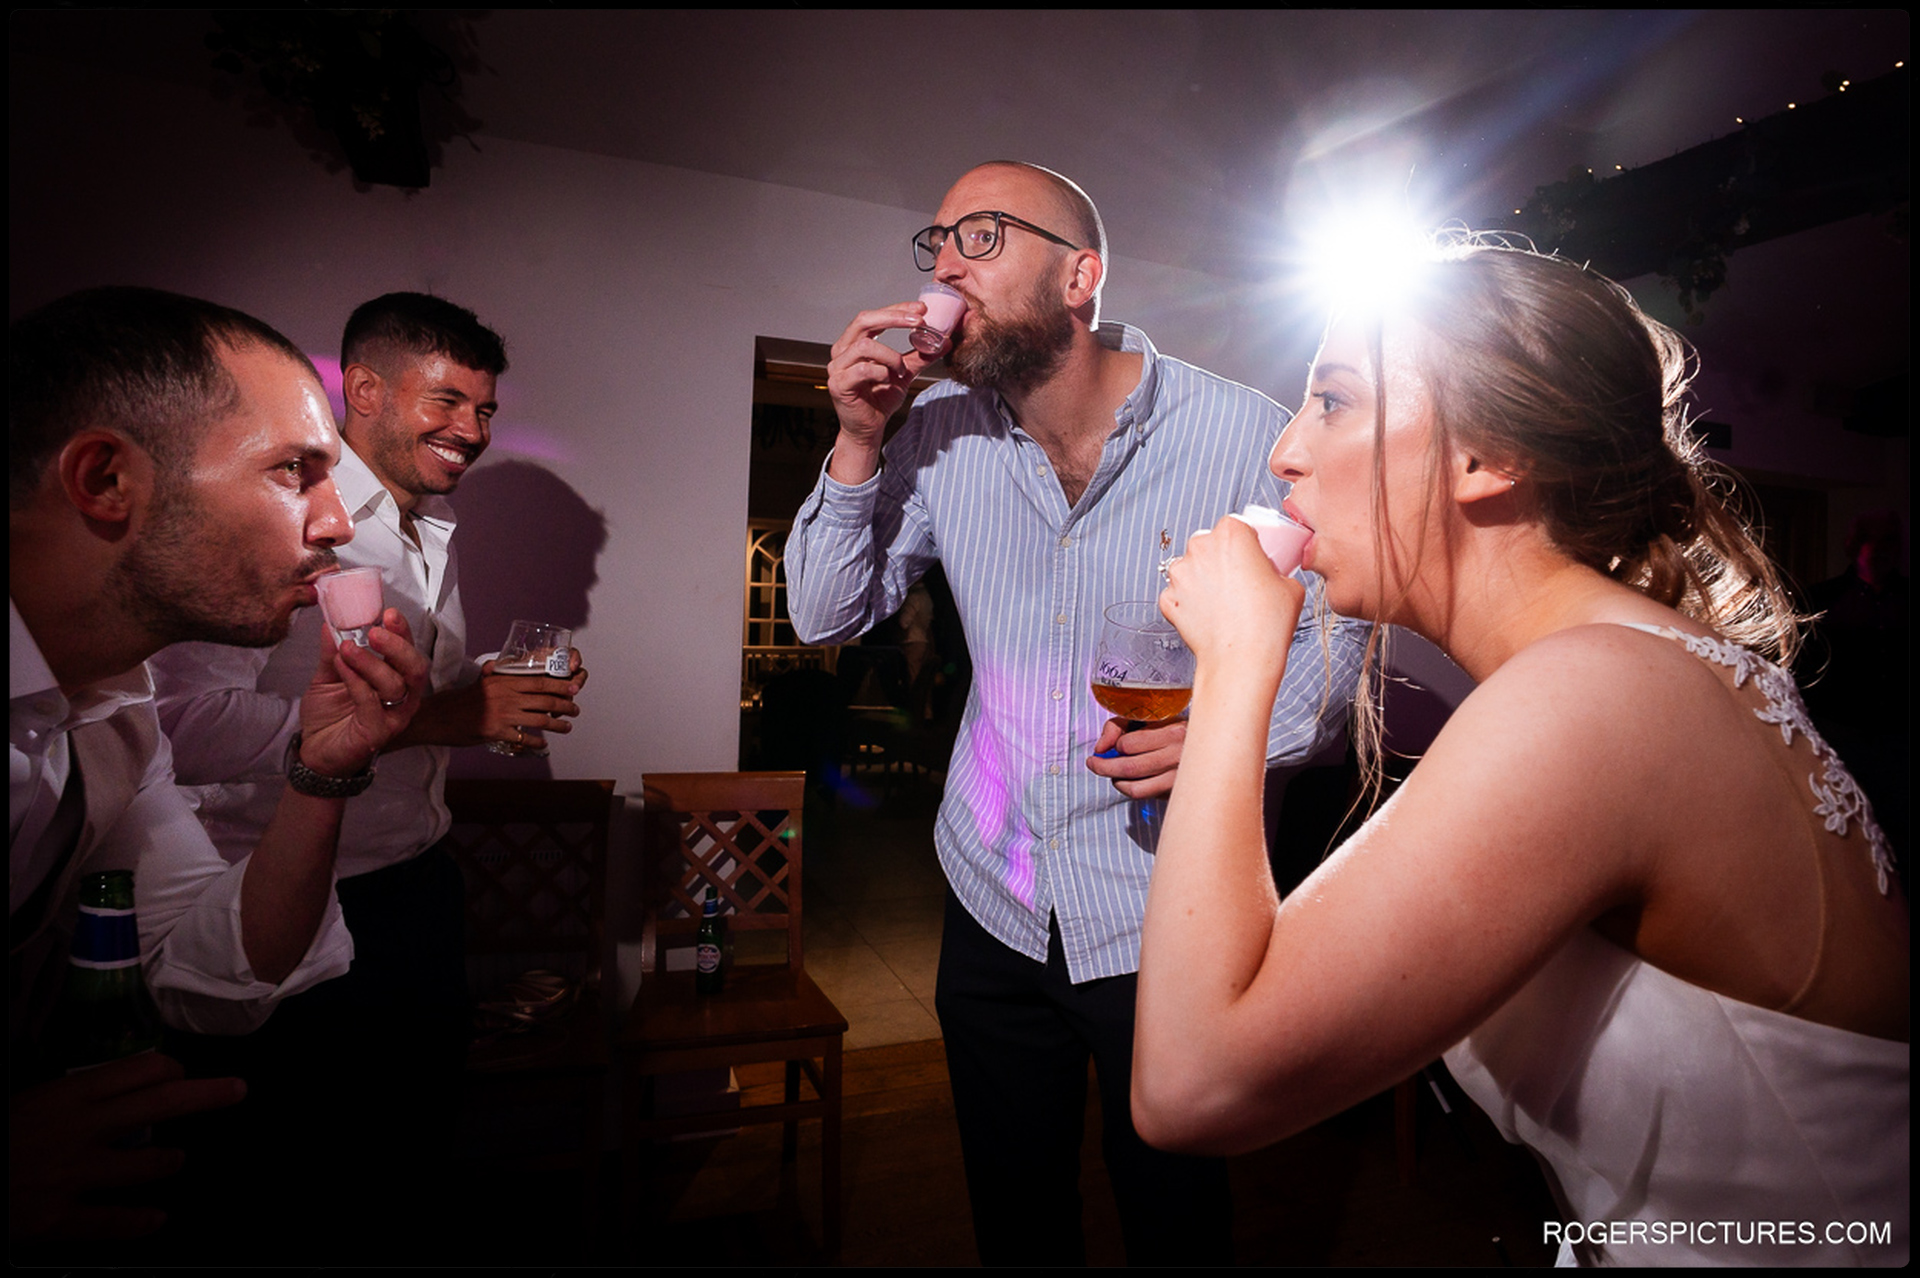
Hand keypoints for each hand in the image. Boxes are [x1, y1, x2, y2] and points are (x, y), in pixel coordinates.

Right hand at [9, 1053, 244, 1240]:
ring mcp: (71, 1176)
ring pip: (149, 1163)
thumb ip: (69, 1098)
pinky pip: (114, 1223)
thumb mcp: (27, 1101)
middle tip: (238, 1090)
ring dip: (168, 1161)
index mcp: (66, 1095)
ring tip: (174, 1161)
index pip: (140, 1069)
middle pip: (162, 1102)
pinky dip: (141, 1222)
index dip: (170, 1071)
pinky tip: (157, 1220)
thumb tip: (111, 1090)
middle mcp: (79, 1129)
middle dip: (208, 1095)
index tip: (180, 1075)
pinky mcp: (57, 1221)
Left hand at [295, 608, 429, 776]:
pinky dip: (356, 681)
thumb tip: (329, 622)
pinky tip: (340, 666)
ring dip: (371, 662)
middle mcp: (403, 697)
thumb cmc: (330, 714)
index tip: (387, 613)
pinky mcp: (378, 733)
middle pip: (416, 668)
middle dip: (398, 646)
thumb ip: (333, 651)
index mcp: (396, 679)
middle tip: (375, 631)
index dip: (403, 632)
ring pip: (395, 685)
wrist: (316, 751)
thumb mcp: (328, 676)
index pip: (409, 652)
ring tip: (346, 648)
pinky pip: (371, 703)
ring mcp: (393, 717)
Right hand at [399, 651, 586, 750]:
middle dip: (565, 705)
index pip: (539, 681)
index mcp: (503, 681)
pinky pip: (524, 738)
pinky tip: (544, 745)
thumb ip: (492, 675)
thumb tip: (496, 666)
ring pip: (539, 719)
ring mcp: (503, 714)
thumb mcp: (479, 682)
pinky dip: (537, 742)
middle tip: (575, 709)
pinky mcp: (497, 732)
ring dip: (557, 725)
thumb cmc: (458, 701)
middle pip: (544, 700)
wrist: (438, 717)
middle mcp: (506, 696)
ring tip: (567, 727)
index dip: (559, 686)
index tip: (573, 688)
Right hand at [824, 304, 941, 482]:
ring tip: (901, 370)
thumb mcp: (904, 373)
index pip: (874, 316)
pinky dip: (881, 373)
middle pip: (864, 321)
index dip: (897, 309)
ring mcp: (837, 367)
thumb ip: (920, 356)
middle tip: (919, 321)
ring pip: (865, 346)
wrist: (868, 429)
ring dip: (891, 356)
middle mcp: (842, 351)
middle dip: (894, 318)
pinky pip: (862, 370)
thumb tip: (945, 342)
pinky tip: (888, 380)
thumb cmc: (880, 399)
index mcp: (854, 342)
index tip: (921, 309)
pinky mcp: (838, 384)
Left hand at [1087, 716, 1187, 798]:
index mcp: (1173, 732)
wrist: (1212, 749)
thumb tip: (1101, 748)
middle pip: (1129, 768)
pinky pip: (1147, 796)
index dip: (1114, 745)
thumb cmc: (1178, 731)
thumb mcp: (1152, 718)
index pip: (1128, 744)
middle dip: (1104, 767)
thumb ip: (1120, 726)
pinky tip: (1131, 782)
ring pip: (1136, 788)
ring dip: (1117, 781)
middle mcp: (1178, 756)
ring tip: (1113, 774)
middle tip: (1094, 763)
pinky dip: (1132, 790)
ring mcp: (1180, 779)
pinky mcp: (1178, 793)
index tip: (1113, 745)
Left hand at [1159, 517, 1303, 679]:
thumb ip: (1276, 569)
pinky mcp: (1168, 599)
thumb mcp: (1290, 585)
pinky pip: (1179, 594)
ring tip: (1224, 602)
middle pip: (1209, 544)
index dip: (1245, 542)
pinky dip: (1190, 603)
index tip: (1251, 556)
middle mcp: (1199, 547)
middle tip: (1240, 582)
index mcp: (1231, 533)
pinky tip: (1209, 616)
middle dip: (1221, 559)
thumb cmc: (1267, 623)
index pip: (1236, 526)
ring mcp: (1179, 573)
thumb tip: (1270, 574)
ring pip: (1191, 568)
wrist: (1242, 659)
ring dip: (1203, 579)